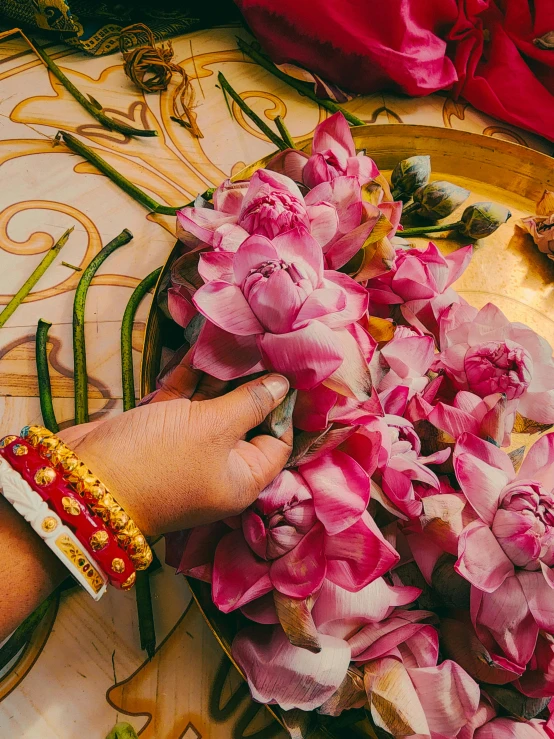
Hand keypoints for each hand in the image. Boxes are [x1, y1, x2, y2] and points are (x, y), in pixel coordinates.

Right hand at [59, 356, 291, 536]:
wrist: (83, 481)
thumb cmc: (159, 460)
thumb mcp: (214, 429)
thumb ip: (249, 403)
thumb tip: (282, 386)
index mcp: (241, 478)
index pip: (277, 442)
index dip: (284, 408)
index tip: (287, 371)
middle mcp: (218, 464)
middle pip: (245, 419)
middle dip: (250, 382)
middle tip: (262, 343)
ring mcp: (187, 447)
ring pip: (212, 405)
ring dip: (219, 373)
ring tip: (235, 335)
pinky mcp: (159, 430)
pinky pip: (183, 399)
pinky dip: (190, 375)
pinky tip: (201, 345)